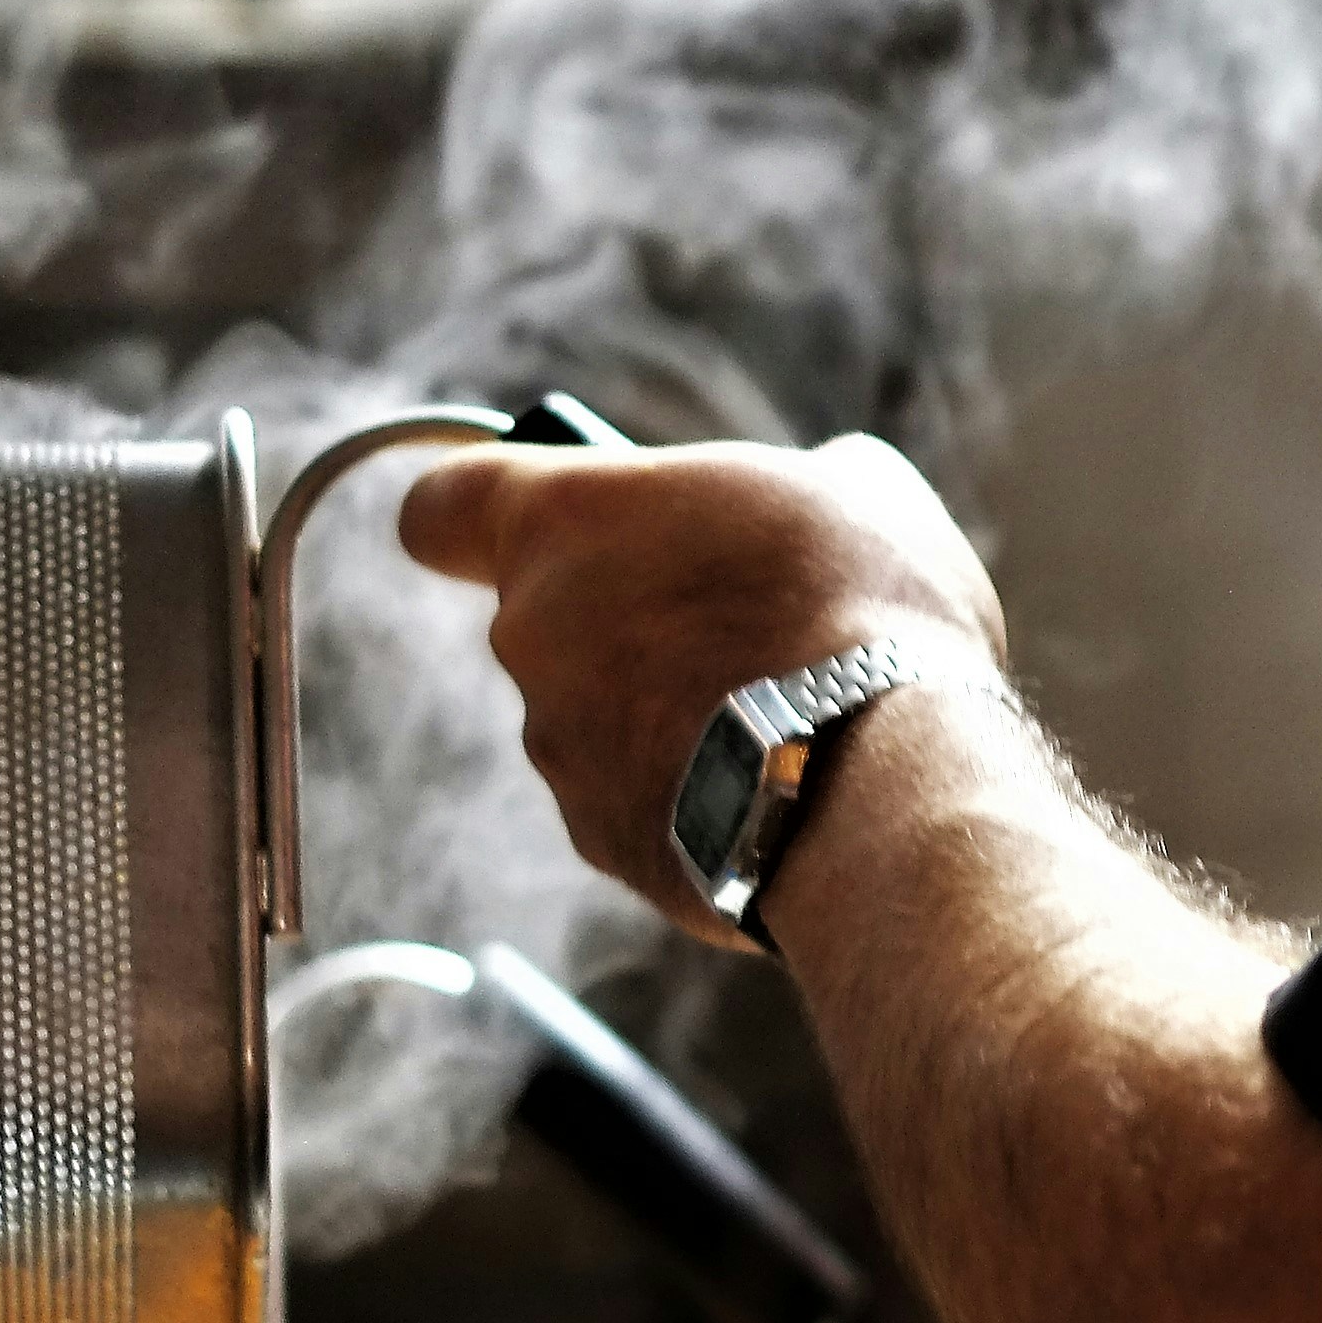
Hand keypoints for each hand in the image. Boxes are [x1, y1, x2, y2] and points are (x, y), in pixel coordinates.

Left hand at [396, 434, 1009, 950]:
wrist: (880, 784)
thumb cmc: (858, 607)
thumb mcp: (857, 487)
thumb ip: (792, 476)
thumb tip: (824, 486)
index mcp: (559, 520)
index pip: (441, 507)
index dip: (478, 516)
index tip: (547, 521)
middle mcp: (529, 636)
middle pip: (550, 617)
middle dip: (635, 618)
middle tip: (748, 621)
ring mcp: (560, 754)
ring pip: (600, 716)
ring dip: (675, 710)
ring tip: (795, 714)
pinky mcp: (607, 846)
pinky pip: (644, 802)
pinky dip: (703, 793)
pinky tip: (791, 784)